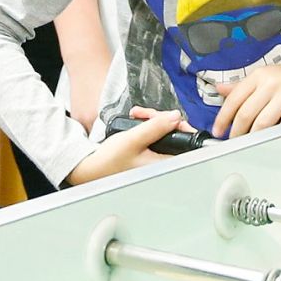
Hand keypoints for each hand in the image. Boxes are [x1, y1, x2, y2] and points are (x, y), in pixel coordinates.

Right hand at [65, 106, 183, 184]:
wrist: (92, 166)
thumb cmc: (110, 159)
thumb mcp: (133, 139)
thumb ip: (155, 127)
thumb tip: (176, 117)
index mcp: (163, 164)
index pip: (187, 146)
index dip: (182, 128)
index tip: (172, 118)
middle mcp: (162, 163)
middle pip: (175, 135)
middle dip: (161, 119)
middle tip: (147, 114)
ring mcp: (156, 159)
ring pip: (165, 133)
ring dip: (153, 120)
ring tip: (137, 114)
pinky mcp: (149, 154)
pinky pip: (156, 136)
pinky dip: (148, 126)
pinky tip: (137, 120)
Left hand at [210, 58, 280, 139]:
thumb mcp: (265, 76)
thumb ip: (242, 85)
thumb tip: (220, 89)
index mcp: (258, 75)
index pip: (234, 99)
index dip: (223, 118)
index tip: (218, 130)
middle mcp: (271, 82)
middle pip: (246, 113)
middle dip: (237, 132)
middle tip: (234, 142)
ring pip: (263, 122)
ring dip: (254, 137)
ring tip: (250, 144)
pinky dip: (276, 136)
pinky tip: (271, 141)